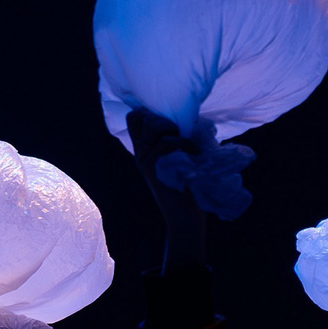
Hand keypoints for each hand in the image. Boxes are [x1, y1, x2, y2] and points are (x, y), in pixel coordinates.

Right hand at [127, 106, 252, 224]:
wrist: (185, 216)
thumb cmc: (188, 184)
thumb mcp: (178, 157)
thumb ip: (174, 138)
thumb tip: (183, 115)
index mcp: (144, 150)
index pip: (134, 118)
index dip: (149, 112)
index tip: (168, 124)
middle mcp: (141, 153)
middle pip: (145, 117)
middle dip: (166, 120)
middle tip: (180, 138)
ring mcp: (146, 160)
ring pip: (157, 126)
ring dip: (177, 133)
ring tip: (189, 149)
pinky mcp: (155, 167)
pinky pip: (169, 141)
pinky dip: (186, 145)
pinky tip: (193, 157)